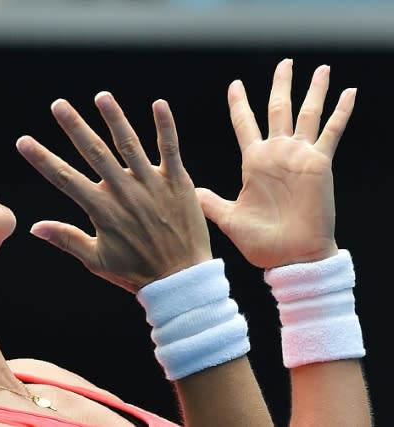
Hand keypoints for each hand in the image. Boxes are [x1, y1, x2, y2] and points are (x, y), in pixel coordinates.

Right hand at [16, 92, 210, 293]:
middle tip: (58, 105)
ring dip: (114, 118)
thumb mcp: (96, 259)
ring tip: (102, 97)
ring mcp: (152, 185)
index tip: (24, 141)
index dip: (42, 159)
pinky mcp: (177, 182)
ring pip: (129, 144)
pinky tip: (158, 104)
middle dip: (74, 126)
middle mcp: (124, 192)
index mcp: (102, 210)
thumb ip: (66, 238)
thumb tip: (34, 227)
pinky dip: (165, 126)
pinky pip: (170, 149)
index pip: (65, 178)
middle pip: (94, 152)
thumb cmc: (137, 272)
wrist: (182, 279)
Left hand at [196, 59, 356, 268]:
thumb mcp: (230, 218)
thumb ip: (211, 202)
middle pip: (278, 108)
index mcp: (254, 162)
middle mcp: (277, 154)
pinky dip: (341, 111)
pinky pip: (331, 132)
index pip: (245, 123)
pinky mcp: (319, 164)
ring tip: (321, 68)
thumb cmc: (261, 243)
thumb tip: (189, 191)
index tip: (235, 84)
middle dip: (281, 85)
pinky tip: (350, 92)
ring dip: (314, 91)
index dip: (240, 103)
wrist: (290, 258)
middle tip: (284, 62)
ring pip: (307, 114)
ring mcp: (299, 156)